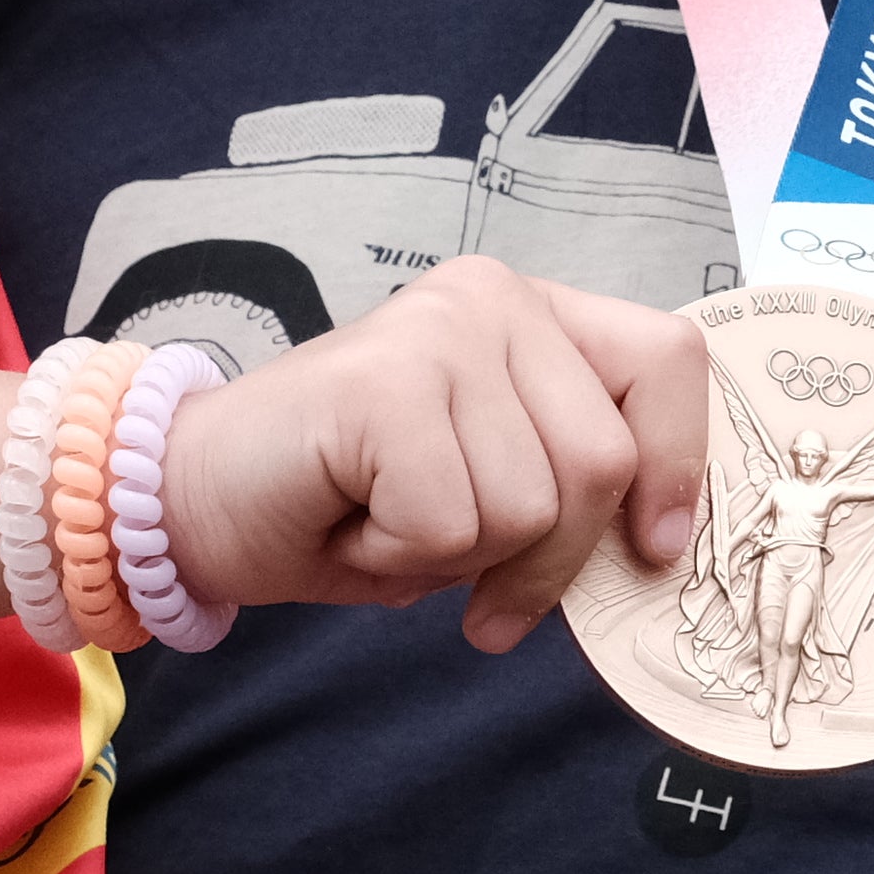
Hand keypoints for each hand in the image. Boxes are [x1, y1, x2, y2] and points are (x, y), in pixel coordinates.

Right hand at [155, 257, 704, 651]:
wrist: (194, 501)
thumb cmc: (342, 505)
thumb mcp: (490, 492)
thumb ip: (573, 488)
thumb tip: (665, 542)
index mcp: (531, 312)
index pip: (668, 360)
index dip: (680, 463)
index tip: (653, 546)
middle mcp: (492, 299)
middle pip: (604, 461)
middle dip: (547, 557)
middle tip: (466, 573)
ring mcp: (438, 331)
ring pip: (531, 506)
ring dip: (460, 557)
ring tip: (387, 520)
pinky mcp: (385, 383)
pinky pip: (451, 523)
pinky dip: (402, 556)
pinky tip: (351, 520)